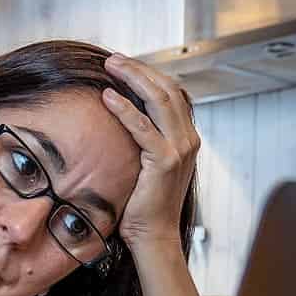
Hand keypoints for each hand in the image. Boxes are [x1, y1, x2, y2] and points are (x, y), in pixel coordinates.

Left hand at [102, 54, 200, 249]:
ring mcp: (179, 149)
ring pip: (158, 100)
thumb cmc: (144, 204)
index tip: (124, 64)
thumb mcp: (147, 164)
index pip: (171, 92)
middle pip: (166, 89)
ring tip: (110, 66)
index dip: (148, 74)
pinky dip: (124, 109)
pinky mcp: (165, 161)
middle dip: (139, 69)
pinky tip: (107, 97)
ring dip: (132, 78)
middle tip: (113, 59)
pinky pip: (142, 127)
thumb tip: (122, 118)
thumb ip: (144, 139)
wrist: (154, 236)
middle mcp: (187, 139)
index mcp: (186, 137)